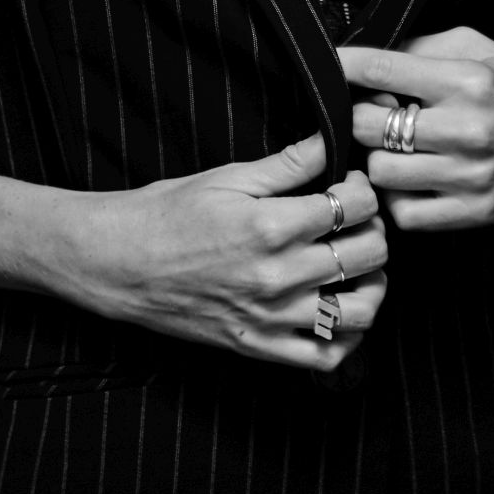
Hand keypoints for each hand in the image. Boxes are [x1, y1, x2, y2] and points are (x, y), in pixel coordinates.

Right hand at [67, 134, 386, 371]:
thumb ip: (288, 163)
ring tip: (359, 265)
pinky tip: (340, 308)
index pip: (353, 207)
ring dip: (373, 284)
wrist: (118, 263)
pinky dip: (347, 337)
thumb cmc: (168, 212)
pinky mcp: (258, 346)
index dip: (362, 190)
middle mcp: (278, 276)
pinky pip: (325, 355)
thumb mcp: (228, 176)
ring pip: (359, 311)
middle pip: (367, 255)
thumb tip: (332, 138)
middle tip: (356, 219)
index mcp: (271, 226)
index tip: (349, 185)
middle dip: (374, 229)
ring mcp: (270, 317)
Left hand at [341, 29, 493, 231]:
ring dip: (375, 159)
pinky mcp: (473, 213)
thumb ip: (424, 49)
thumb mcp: (483, 50)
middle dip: (358, 115)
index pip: (382, 67)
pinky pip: (404, 213)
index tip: (326, 64)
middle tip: (368, 110)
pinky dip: (396, 197)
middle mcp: (467, 128)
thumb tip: (368, 52)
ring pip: (380, 172)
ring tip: (389, 147)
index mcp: (468, 80)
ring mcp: (470, 176)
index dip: (342, 65)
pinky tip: (409, 179)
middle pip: (369, 125)